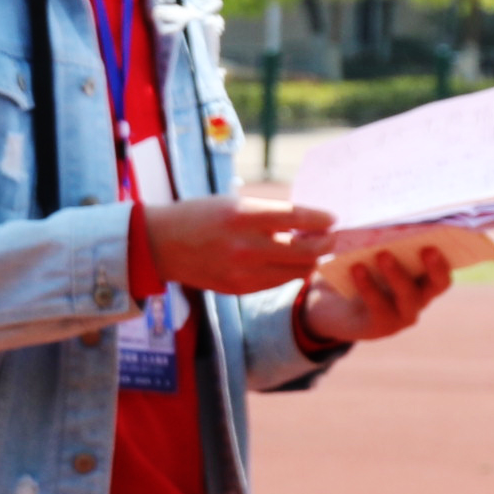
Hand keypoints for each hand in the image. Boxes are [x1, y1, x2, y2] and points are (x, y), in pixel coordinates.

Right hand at [145, 195, 334, 293]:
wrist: (160, 245)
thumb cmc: (200, 216)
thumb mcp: (235, 204)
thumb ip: (271, 214)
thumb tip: (311, 223)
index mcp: (245, 217)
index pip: (300, 218)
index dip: (323, 220)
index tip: (332, 219)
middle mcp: (246, 247)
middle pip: (307, 251)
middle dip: (325, 244)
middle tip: (329, 237)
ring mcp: (242, 272)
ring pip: (298, 271)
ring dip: (309, 260)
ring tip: (308, 249)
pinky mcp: (239, 289)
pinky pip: (278, 282)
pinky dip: (288, 271)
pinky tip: (284, 261)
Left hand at [297, 225, 476, 347]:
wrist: (331, 306)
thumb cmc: (361, 271)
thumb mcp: (373, 253)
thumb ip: (388, 240)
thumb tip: (390, 218)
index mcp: (426, 277)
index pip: (448, 265)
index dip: (453, 253)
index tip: (451, 235)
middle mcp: (421, 297)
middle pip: (438, 284)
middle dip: (435, 266)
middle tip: (427, 248)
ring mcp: (403, 315)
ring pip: (408, 295)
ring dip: (396, 273)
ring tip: (382, 253)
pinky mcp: (381, 327)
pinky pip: (378, 306)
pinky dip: (368, 286)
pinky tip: (357, 268)